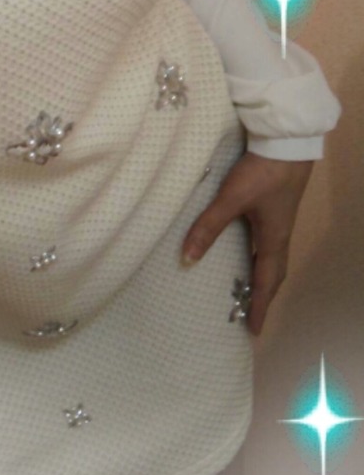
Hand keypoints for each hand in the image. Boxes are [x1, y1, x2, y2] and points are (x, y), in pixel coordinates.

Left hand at [181, 151, 313, 335]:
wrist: (287, 143)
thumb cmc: (262, 173)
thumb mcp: (232, 199)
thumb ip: (209, 225)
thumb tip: (187, 258)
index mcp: (273, 240)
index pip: (266, 282)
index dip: (260, 307)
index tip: (254, 331)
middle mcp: (279, 235)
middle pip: (274, 274)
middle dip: (263, 295)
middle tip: (252, 314)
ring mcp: (280, 220)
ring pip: (273, 258)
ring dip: (263, 276)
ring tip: (250, 288)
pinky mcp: (276, 207)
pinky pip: (269, 243)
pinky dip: (261, 256)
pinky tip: (249, 248)